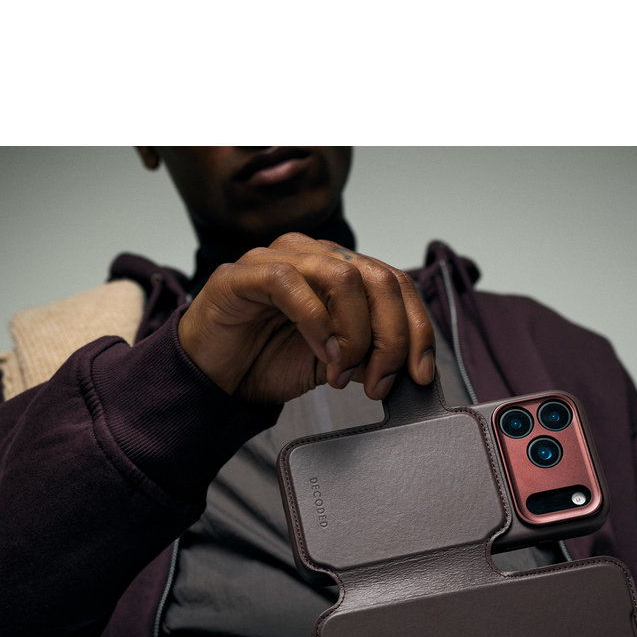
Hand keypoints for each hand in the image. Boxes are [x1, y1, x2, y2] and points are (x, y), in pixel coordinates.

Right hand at [177, 232, 436, 404]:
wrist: (216, 378)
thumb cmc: (267, 361)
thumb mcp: (335, 363)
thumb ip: (370, 355)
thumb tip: (410, 367)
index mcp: (342, 271)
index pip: (397, 285)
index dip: (417, 329)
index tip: (420, 374)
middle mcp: (315, 256)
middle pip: (378, 279)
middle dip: (390, 338)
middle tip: (378, 380)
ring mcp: (278, 259)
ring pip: (342, 277)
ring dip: (354, 334)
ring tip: (341, 372)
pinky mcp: (243, 274)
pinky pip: (289, 282)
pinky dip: (315, 322)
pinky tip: (320, 354)